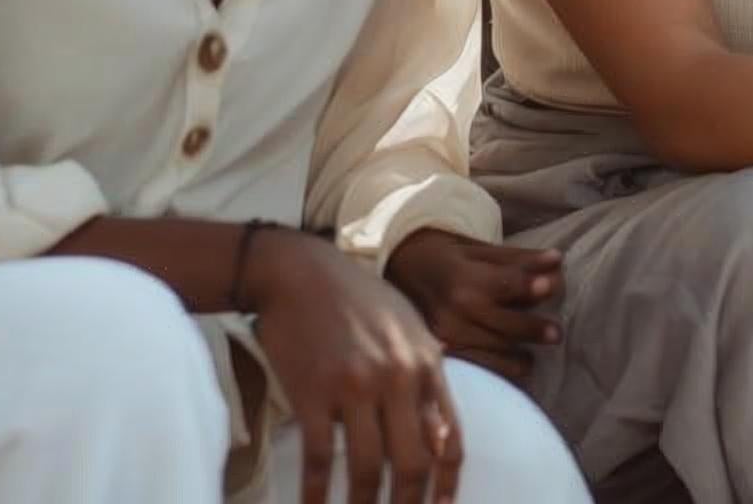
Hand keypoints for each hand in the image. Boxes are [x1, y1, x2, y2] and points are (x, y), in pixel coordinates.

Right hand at [250, 227, 464, 503]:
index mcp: (428, 364)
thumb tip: (442, 438)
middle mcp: (398, 378)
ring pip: (368, 467)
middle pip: (414, 461)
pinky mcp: (313, 393)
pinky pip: (319, 456)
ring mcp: (356, 387)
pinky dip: (316, 491)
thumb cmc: (359, 302)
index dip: (448, 484)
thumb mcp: (408, 333)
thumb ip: (427, 384)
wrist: (302, 271)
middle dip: (409, 503)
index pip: (450, 438)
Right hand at [385, 229, 562, 380]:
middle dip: (535, 329)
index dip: (529, 285)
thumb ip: (519, 260)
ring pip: (498, 351)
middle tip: (556, 333)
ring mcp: (446, 338)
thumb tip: (558, 261)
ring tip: (538, 346)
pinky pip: (483, 368)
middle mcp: (453, 311)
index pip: (504, 284)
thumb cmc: (449, 258)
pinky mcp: (444, 356)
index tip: (551, 286)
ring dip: (523, 352)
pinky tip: (520, 361)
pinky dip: (505, 367)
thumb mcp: (481, 251)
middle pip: (506, 325)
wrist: (402, 274)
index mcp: (463, 279)